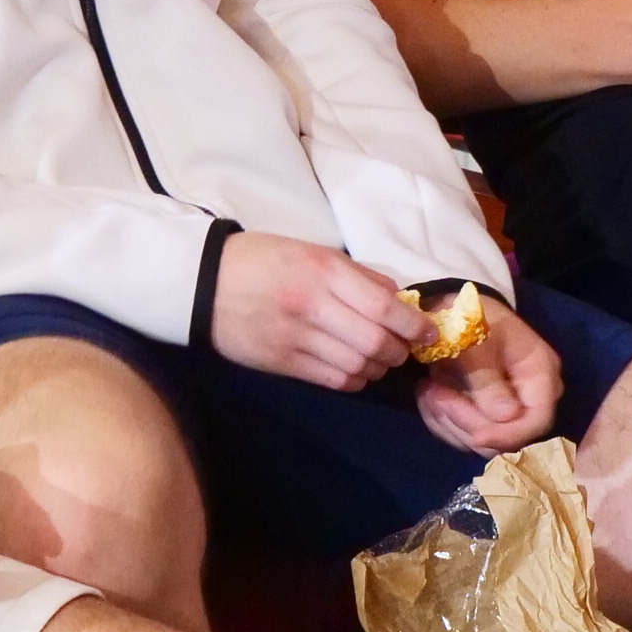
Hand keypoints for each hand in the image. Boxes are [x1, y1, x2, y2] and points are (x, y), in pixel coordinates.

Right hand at [209, 232, 421, 391]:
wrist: (204, 282)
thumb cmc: (264, 259)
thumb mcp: (312, 251)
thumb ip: (356, 276)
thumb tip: (398, 300)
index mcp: (322, 271)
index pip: (381, 307)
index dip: (411, 324)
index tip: (427, 332)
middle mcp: (311, 305)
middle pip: (373, 342)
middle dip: (396, 350)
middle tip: (401, 348)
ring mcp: (294, 337)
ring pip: (355, 366)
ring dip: (376, 367)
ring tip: (378, 359)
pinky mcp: (281, 363)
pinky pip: (331, 379)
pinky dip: (352, 379)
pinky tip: (354, 370)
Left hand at [416, 299, 560, 454]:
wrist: (452, 312)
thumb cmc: (471, 319)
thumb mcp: (476, 340)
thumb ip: (487, 377)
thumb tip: (506, 416)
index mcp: (540, 373)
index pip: (538, 419)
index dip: (508, 434)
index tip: (474, 436)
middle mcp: (530, 399)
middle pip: (508, 437)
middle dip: (467, 423)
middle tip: (434, 394)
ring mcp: (508, 412)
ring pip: (481, 442)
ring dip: (447, 422)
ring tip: (427, 390)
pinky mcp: (484, 419)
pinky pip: (463, 436)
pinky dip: (440, 421)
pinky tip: (427, 397)